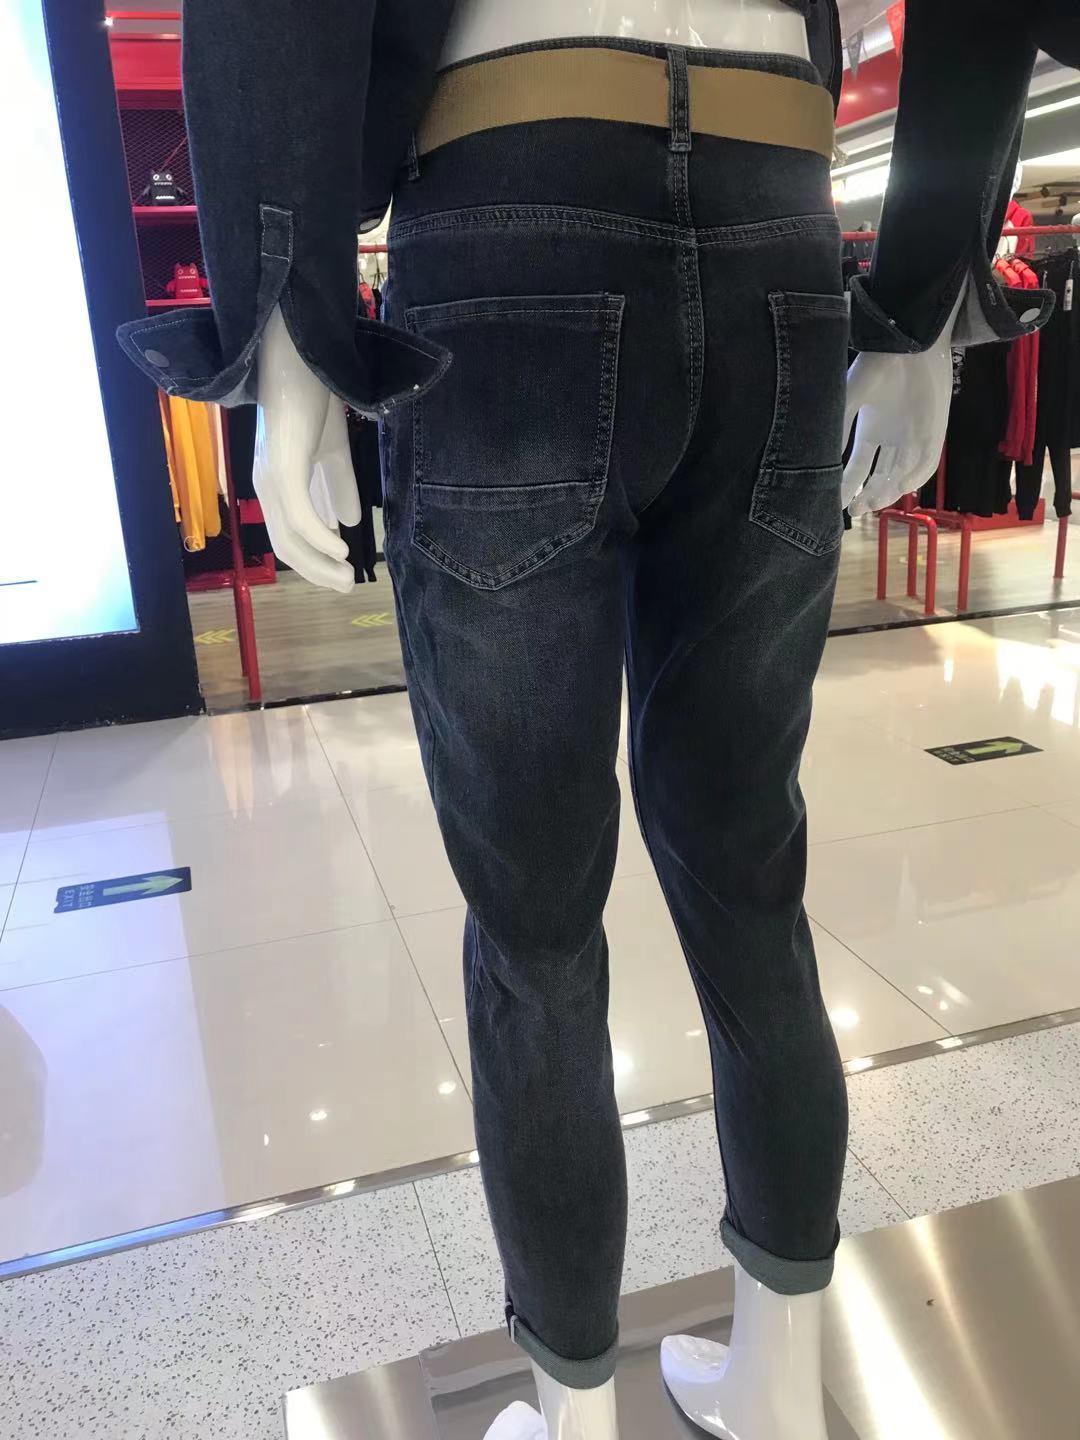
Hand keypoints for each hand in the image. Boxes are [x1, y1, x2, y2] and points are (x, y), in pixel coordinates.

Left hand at [253, 305, 360, 591]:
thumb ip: (339, 485)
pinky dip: (320, 539)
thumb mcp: (332, 449)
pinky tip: (343, 547)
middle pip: (286, 545)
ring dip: (320, 562)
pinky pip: (300, 517)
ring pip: (290, 538)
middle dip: (317, 571)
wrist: (302, 354)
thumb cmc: (313, 396)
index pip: (288, 535)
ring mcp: (273, 477)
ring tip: (348, 574)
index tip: (342, 577)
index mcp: (275, 482)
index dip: (314, 561)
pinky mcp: (284, 467)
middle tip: (347, 586)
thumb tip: (352, 521)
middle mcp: (267, 485)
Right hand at [841, 337, 953, 517]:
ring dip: (886, 492)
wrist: (910, 343)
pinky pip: (925, 465)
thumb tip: (821, 459)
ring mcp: (914, 438)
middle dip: (867, 496)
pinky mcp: (935, 434)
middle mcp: (892, 439)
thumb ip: (837, 429)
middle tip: (854, 510)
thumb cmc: (877, 365)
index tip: (836, 502)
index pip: (858, 467)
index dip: (847, 486)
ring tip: (870, 502)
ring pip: (901, 475)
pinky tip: (898, 487)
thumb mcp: (848, 398)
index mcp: (872, 430)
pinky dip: (912, 479)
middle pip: (880, 476)